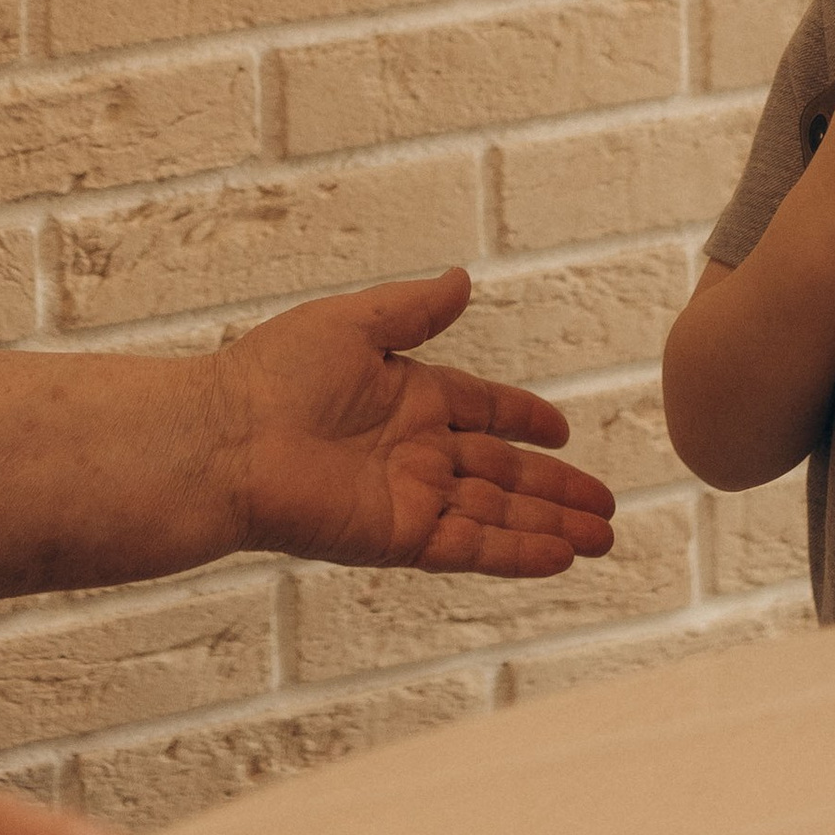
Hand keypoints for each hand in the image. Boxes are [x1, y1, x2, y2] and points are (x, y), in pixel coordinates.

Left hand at [206, 269, 614, 578]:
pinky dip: (517, 552)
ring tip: (604, 539)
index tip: (562, 429)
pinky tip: (560, 556)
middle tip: (608, 508)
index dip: (523, 419)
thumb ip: (413, 310)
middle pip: (502, 473)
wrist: (226, 439)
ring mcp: (409, 497)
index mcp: (406, 397)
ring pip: (497, 515)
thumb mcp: (352, 325)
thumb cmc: (272, 375)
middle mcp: (413, 451)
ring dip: (550, 526)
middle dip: (556, 490)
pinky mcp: (398, 536)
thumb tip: (461, 279)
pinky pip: (470, 547)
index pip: (481, 409)